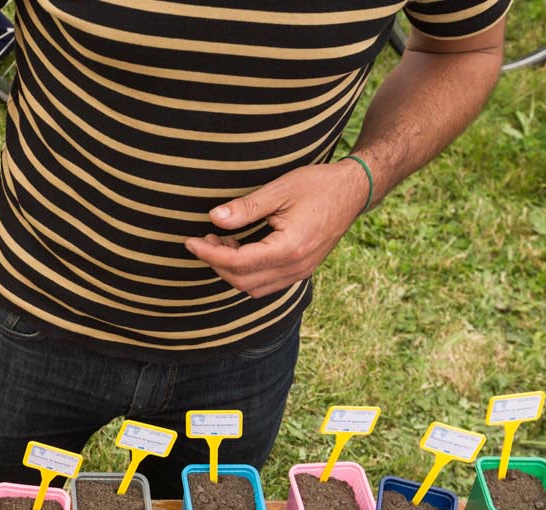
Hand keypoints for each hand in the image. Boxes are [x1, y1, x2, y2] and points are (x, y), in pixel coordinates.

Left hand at [185, 160, 370, 299]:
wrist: (354, 190)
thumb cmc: (319, 185)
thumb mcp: (280, 189)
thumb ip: (247, 207)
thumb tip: (214, 218)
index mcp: (290, 248)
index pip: (238, 263)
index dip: (209, 254)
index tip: (191, 241)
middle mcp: (295, 267)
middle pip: (242, 281)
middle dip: (216, 264)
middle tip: (203, 240)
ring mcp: (300, 272)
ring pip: (253, 288)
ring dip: (231, 271)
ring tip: (220, 244)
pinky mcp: (301, 271)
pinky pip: (266, 284)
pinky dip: (246, 274)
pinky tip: (239, 251)